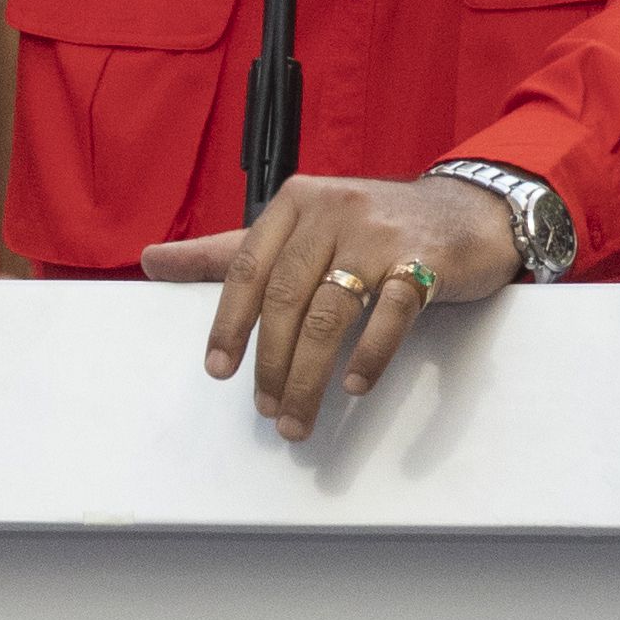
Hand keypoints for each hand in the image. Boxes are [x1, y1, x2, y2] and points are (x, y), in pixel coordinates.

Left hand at [140, 172, 523, 440]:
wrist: (469, 211)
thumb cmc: (372, 228)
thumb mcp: (298, 228)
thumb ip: (227, 251)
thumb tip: (150, 260)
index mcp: (295, 204)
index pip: (247, 268)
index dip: (228, 323)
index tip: (218, 371)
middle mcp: (334, 211)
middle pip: (286, 297)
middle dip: (270, 361)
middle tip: (264, 407)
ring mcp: (381, 235)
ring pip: (330, 313)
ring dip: (309, 374)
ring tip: (296, 415)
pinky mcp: (427, 261)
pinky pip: (392, 314)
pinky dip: (369, 355)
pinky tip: (353, 386)